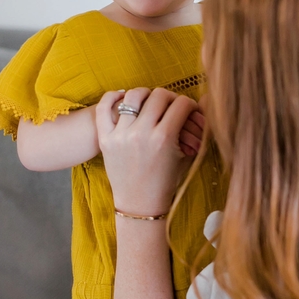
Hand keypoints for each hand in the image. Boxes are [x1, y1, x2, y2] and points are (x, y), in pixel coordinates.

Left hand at [97, 87, 199, 215]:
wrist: (140, 203)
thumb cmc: (164, 182)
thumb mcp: (182, 156)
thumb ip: (187, 128)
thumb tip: (195, 105)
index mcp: (163, 138)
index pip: (181, 104)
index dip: (189, 104)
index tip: (189, 109)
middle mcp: (141, 133)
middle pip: (159, 96)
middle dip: (170, 98)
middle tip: (170, 106)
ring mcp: (120, 135)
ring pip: (133, 96)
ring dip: (145, 94)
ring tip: (148, 101)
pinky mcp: (105, 139)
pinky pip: (103, 107)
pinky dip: (113, 97)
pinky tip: (123, 97)